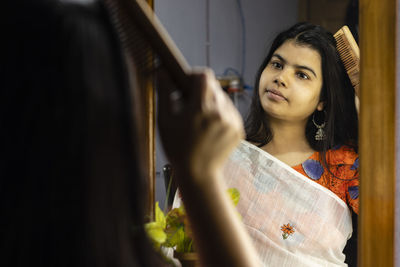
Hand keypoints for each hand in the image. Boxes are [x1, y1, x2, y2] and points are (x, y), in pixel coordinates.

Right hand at [157, 68, 243, 183]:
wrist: (198, 174)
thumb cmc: (177, 148)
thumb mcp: (165, 121)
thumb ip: (165, 93)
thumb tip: (163, 71)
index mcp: (201, 108)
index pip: (204, 75)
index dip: (193, 76)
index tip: (186, 83)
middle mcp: (220, 112)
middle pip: (213, 86)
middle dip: (201, 91)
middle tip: (189, 104)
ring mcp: (232, 121)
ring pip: (222, 98)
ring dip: (211, 102)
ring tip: (199, 119)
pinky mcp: (239, 129)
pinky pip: (229, 112)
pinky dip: (219, 114)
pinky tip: (209, 128)